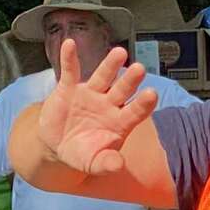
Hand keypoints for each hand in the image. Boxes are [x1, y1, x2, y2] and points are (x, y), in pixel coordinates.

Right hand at [37, 39, 158, 174]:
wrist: (57, 146)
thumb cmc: (82, 154)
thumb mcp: (94, 163)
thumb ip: (107, 164)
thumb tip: (118, 165)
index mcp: (120, 122)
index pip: (136, 111)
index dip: (143, 104)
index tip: (152, 94)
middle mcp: (109, 104)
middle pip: (122, 90)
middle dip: (130, 80)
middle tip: (140, 69)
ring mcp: (90, 94)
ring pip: (103, 76)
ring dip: (110, 65)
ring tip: (120, 52)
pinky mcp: (69, 88)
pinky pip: (70, 71)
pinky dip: (69, 58)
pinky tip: (70, 44)